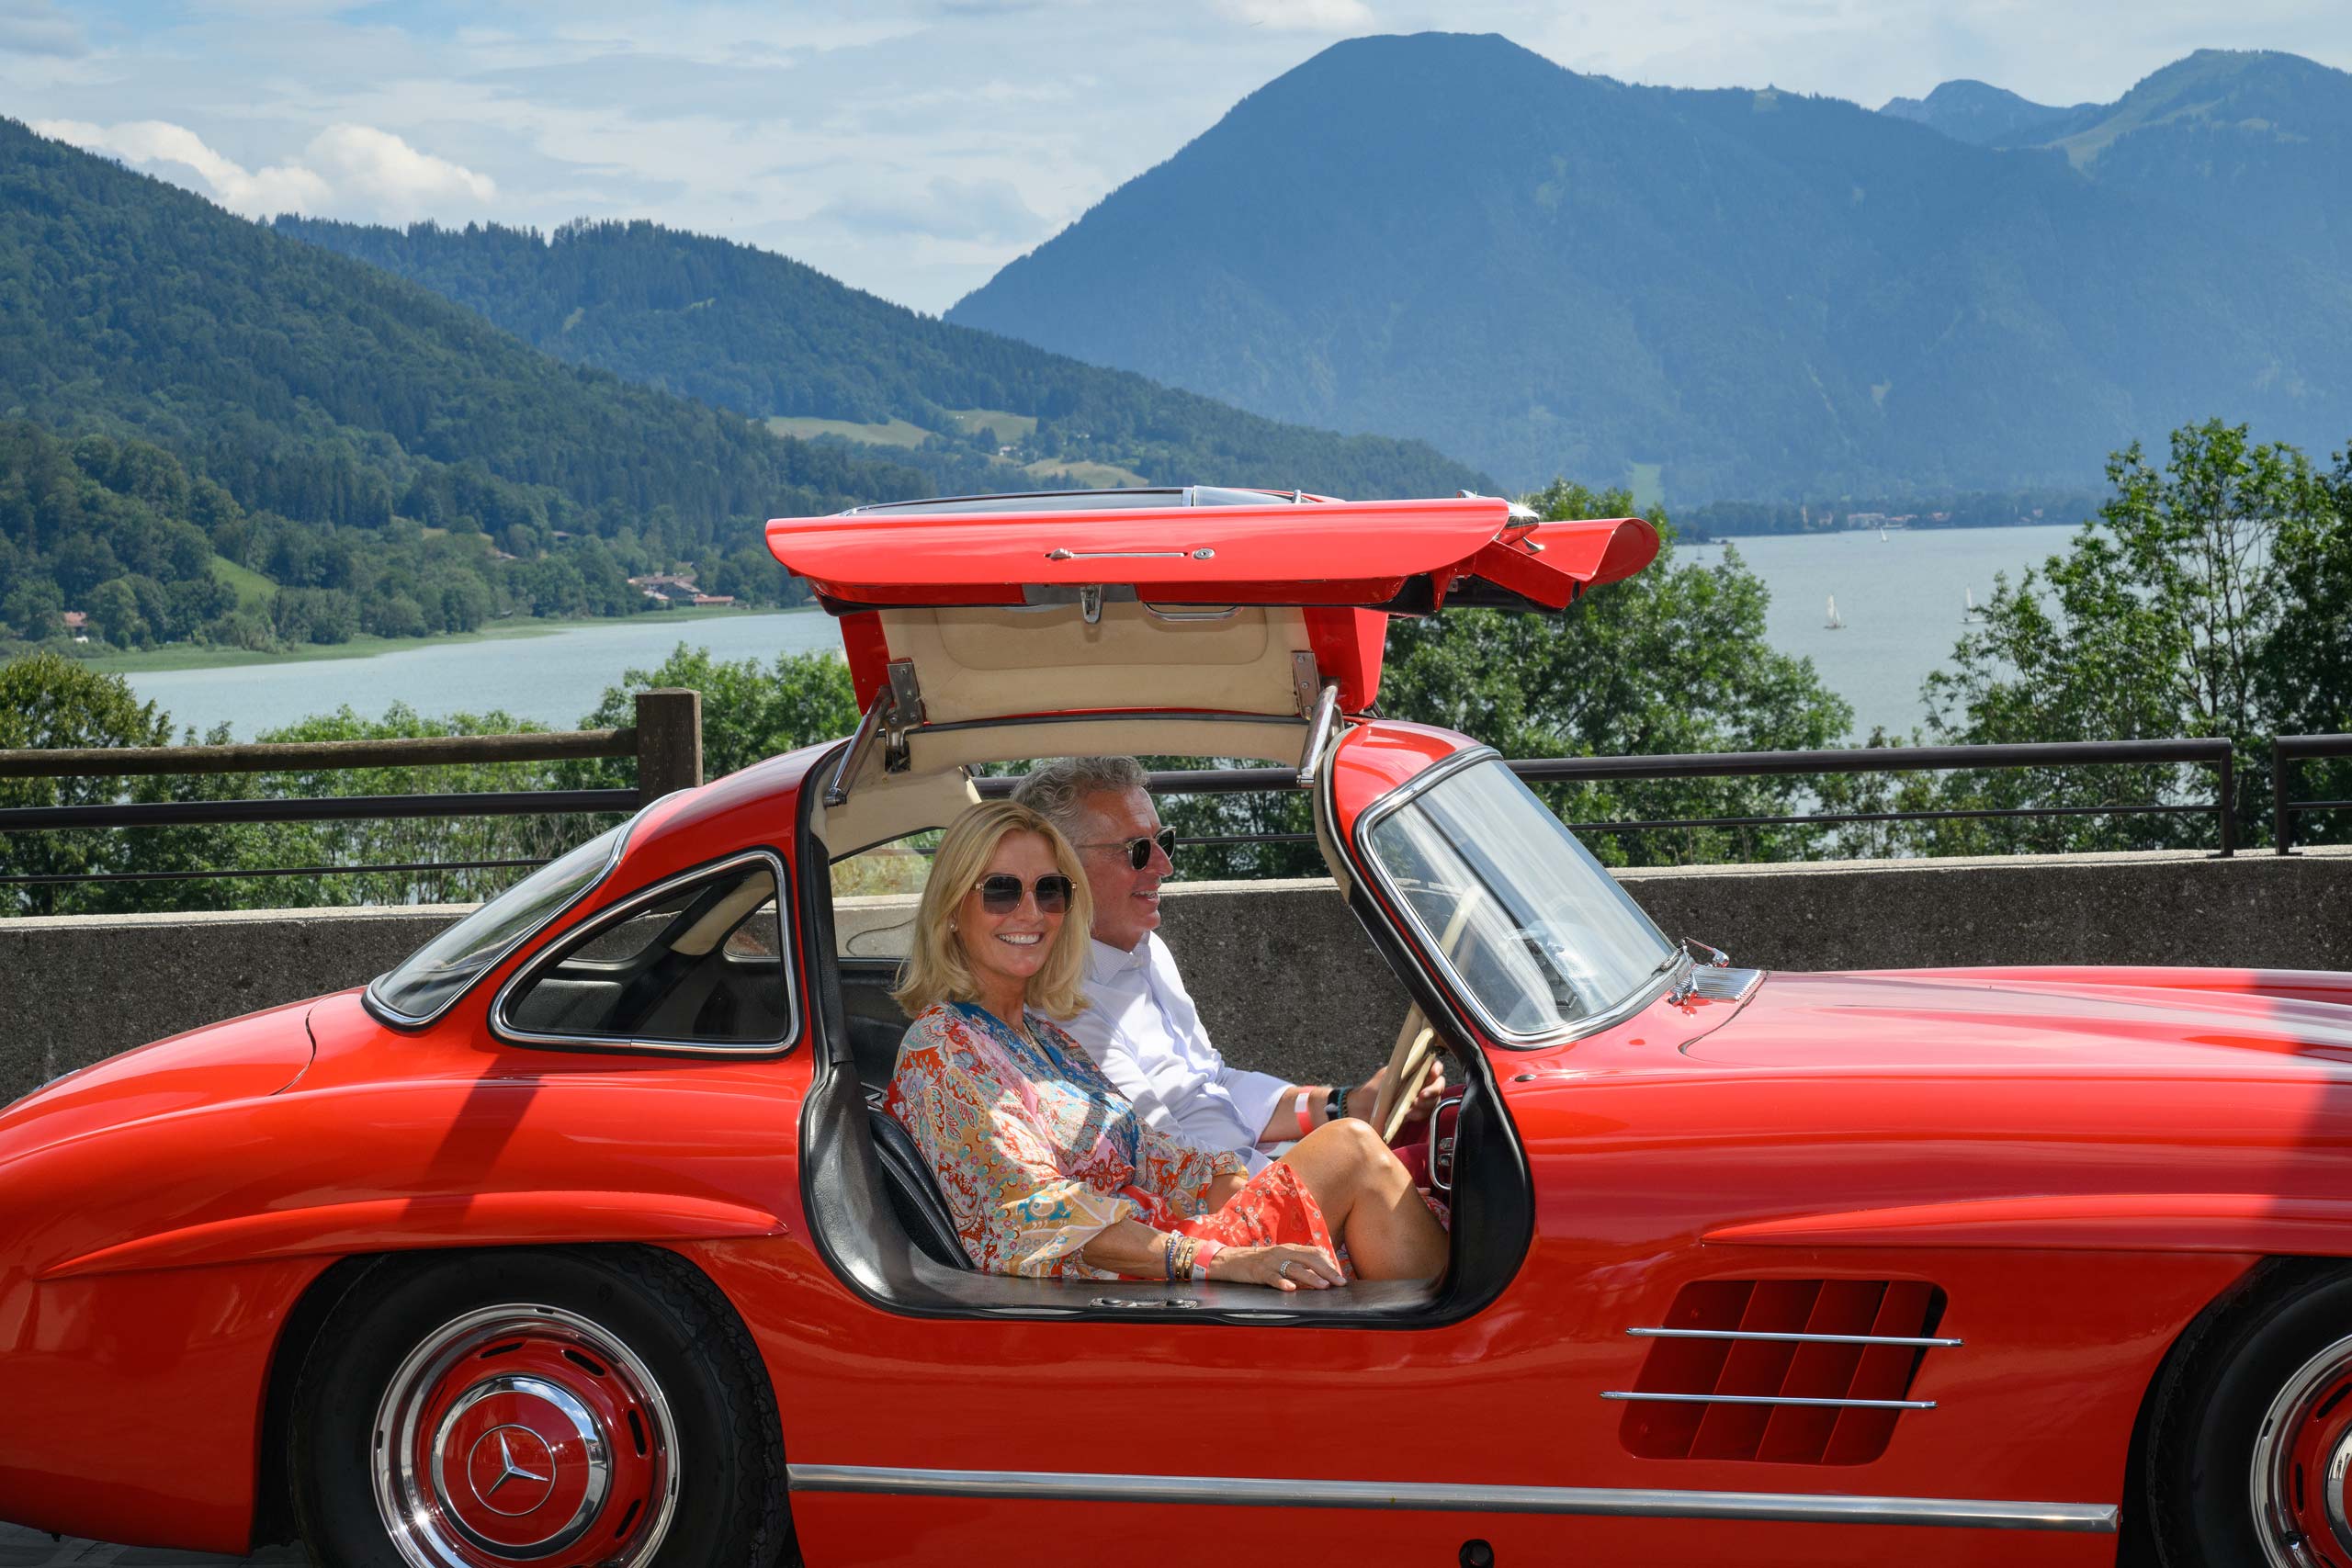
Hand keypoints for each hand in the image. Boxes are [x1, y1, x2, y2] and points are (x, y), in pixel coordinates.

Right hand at [1207, 1242, 1343, 1291]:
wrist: (1231, 1260)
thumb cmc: (1260, 1262)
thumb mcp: (1281, 1259)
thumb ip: (1299, 1263)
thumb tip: (1321, 1273)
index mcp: (1290, 1249)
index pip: (1315, 1253)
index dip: (1330, 1264)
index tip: (1341, 1276)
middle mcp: (1283, 1252)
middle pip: (1310, 1259)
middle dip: (1327, 1271)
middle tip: (1340, 1282)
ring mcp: (1271, 1261)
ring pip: (1294, 1268)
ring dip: (1311, 1277)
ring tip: (1323, 1285)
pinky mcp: (1258, 1271)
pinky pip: (1272, 1277)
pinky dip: (1281, 1282)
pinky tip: (1290, 1288)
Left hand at [1356, 1062, 1446, 1128]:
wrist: (1361, 1110)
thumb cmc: (1372, 1090)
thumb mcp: (1388, 1075)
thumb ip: (1405, 1067)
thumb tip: (1418, 1060)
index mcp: (1414, 1070)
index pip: (1433, 1066)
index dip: (1436, 1069)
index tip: (1433, 1073)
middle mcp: (1419, 1083)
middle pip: (1438, 1085)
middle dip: (1433, 1091)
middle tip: (1421, 1095)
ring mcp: (1418, 1099)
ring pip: (1434, 1100)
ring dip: (1425, 1104)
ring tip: (1411, 1106)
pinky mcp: (1415, 1113)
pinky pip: (1425, 1114)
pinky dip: (1418, 1114)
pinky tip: (1408, 1114)